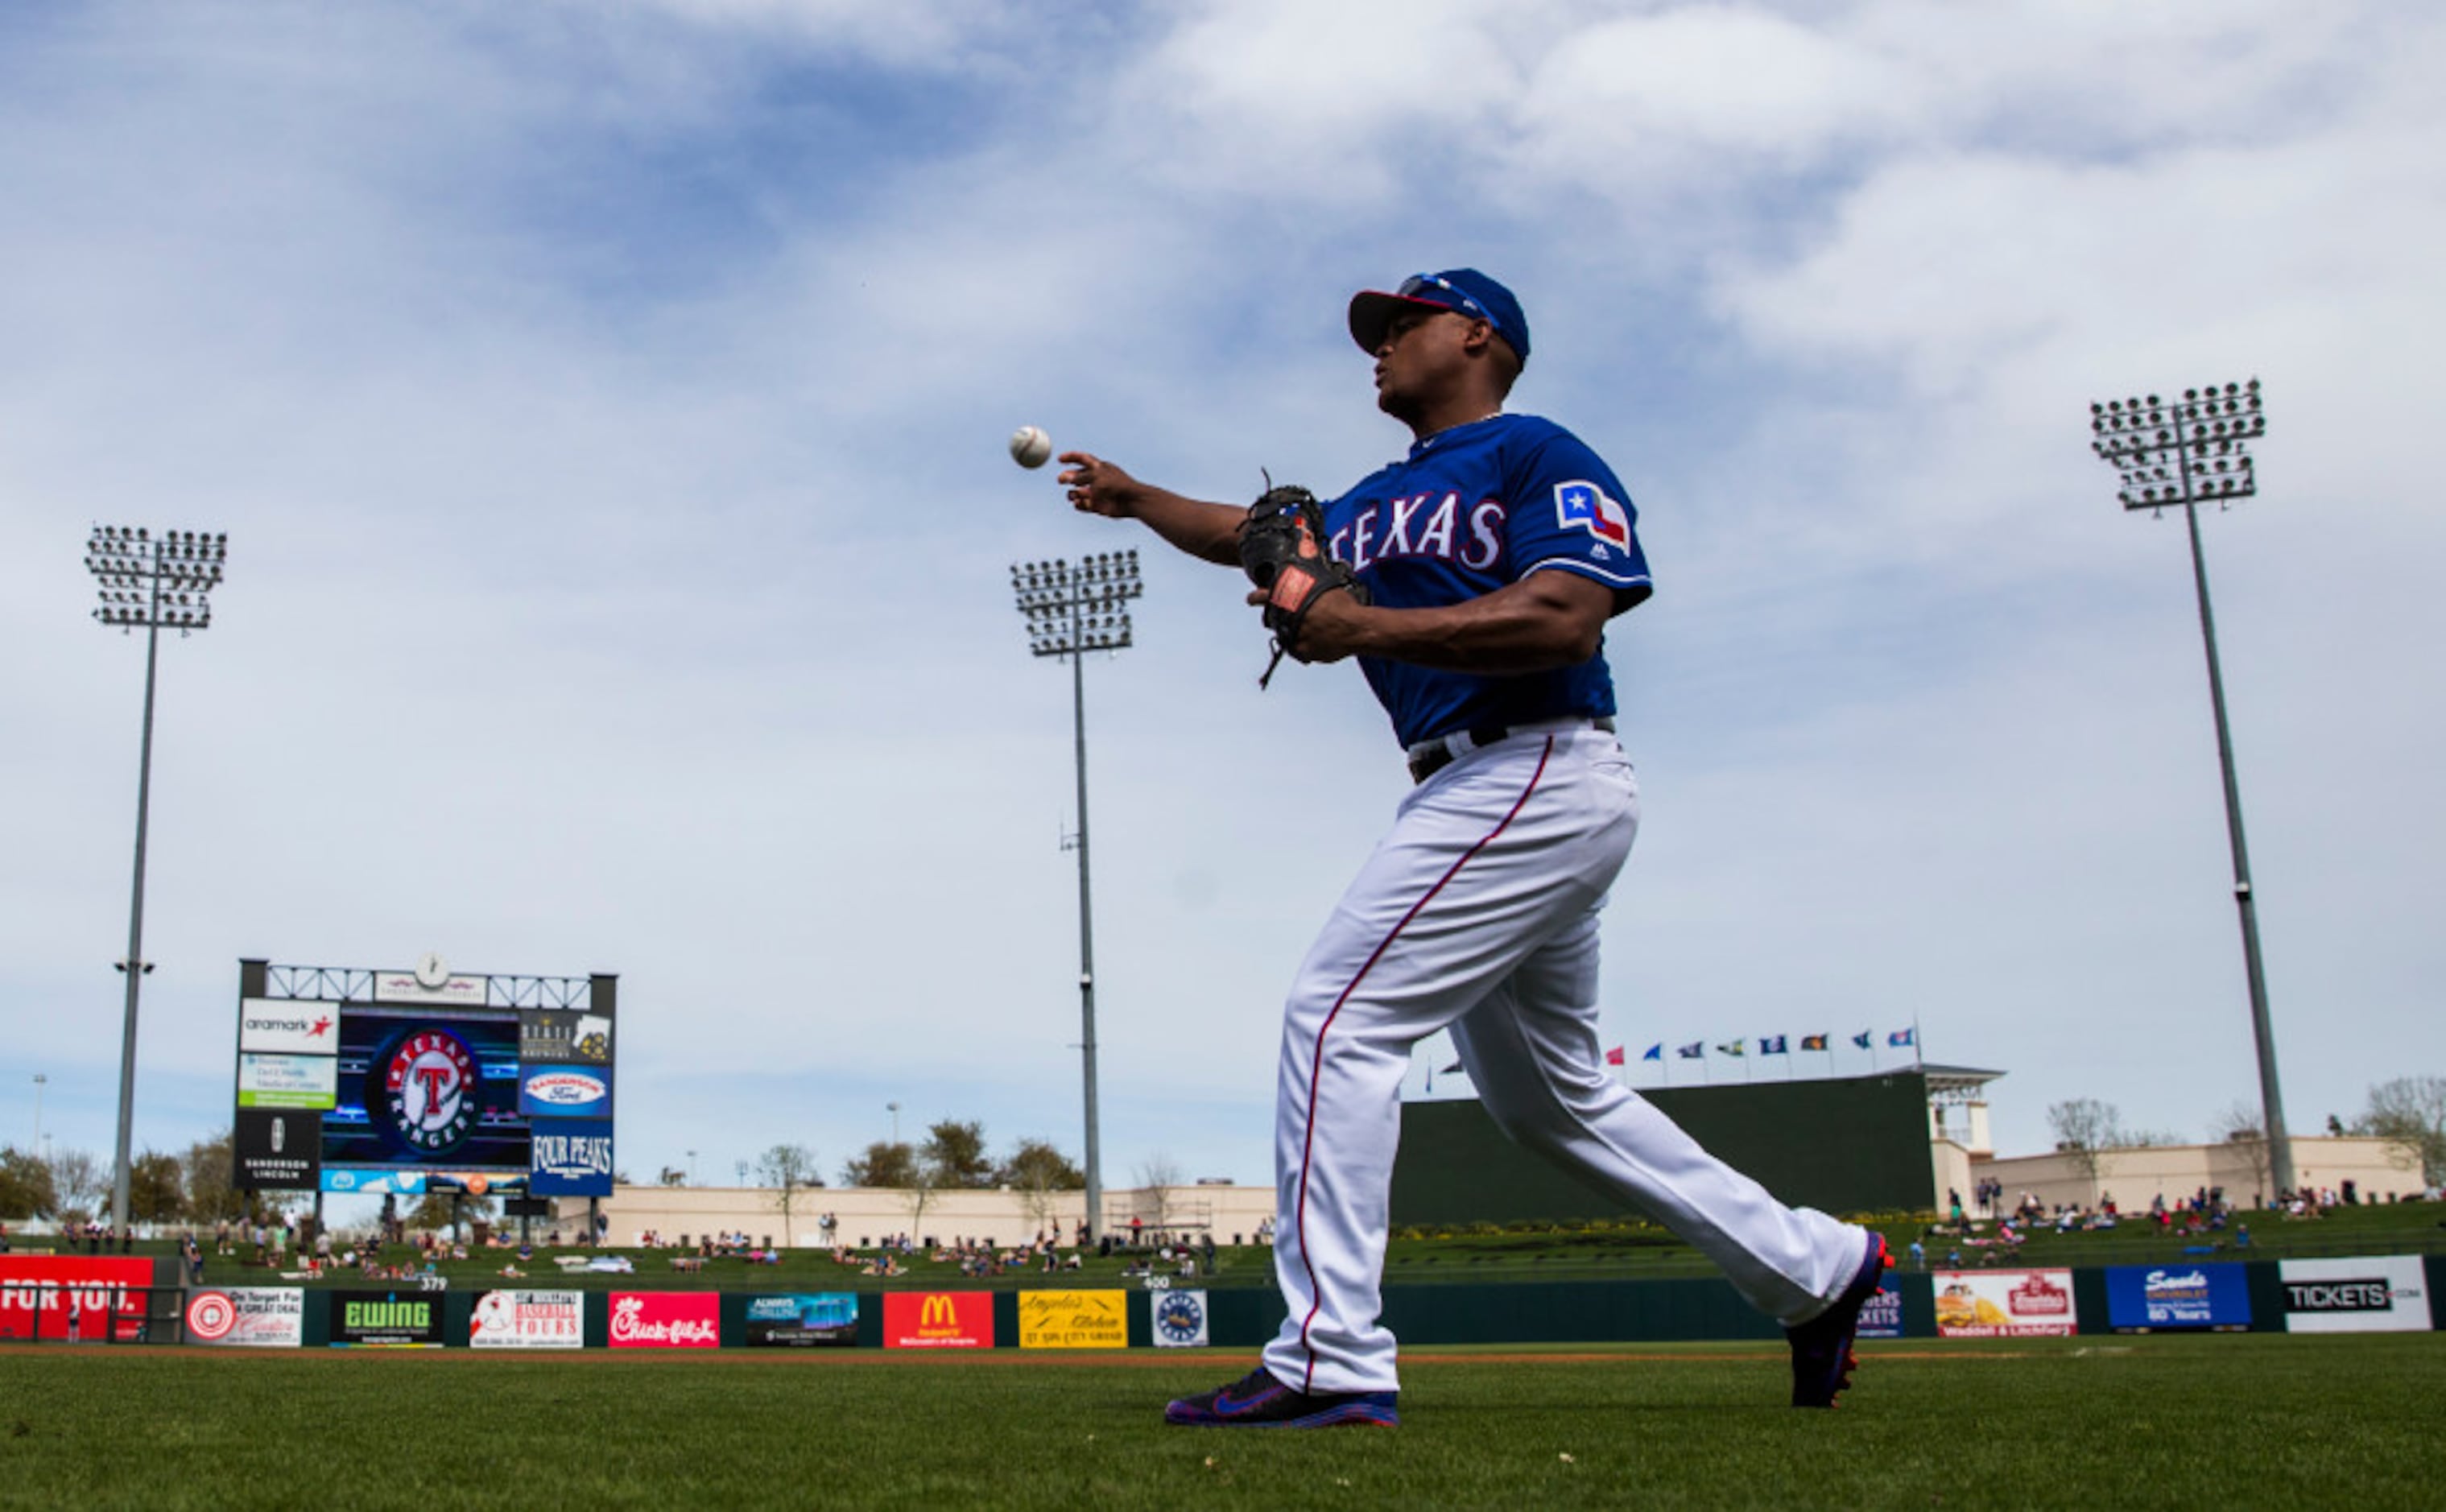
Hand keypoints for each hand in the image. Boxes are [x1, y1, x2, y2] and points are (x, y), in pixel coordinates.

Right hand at [1057, 452, 1146, 518]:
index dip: (1070, 457)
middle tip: (1061, 480)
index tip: (1059, 459)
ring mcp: (1096, 493)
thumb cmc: (1117, 485)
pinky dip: (1079, 504)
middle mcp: (1096, 479)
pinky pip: (1083, 505)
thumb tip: (1065, 477)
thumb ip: (1080, 477)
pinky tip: (1080, 503)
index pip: (1082, 459)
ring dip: (1073, 493)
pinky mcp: (1097, 505)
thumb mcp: (1097, 477)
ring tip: (1077, 495)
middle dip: (1067, 478)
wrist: (1132, 501)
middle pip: (1077, 476)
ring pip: (1077, 492)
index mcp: (1099, 467)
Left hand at [1247, 583, 1367, 662]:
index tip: (1251, 598)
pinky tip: (1321, 639)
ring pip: (1288, 634)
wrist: (1356, 629)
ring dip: (1296, 631)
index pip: (1265, 596)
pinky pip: (1300, 650)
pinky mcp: (1302, 652)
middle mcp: (1289, 619)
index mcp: (1292, 600)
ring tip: (1315, 628)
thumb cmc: (1345, 606)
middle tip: (1292, 617)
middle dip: (1280, 618)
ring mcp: (1294, 637)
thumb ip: (1312, 580)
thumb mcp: (1326, 585)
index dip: (1256, 597)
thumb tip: (1310, 557)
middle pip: (1275, 619)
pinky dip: (1308, 646)